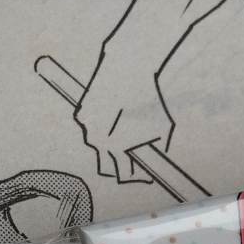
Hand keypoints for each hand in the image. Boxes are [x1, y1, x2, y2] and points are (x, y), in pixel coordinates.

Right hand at [74, 45, 173, 183]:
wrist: (128, 66)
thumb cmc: (148, 96)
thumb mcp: (163, 126)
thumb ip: (159, 149)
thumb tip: (155, 163)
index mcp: (118, 148)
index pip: (123, 176)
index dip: (136, 177)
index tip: (144, 174)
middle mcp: (99, 142)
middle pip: (106, 167)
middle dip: (119, 166)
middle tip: (132, 158)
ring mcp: (87, 129)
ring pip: (98, 146)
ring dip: (110, 143)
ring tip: (125, 126)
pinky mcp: (81, 115)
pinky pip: (92, 127)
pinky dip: (101, 124)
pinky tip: (114, 111)